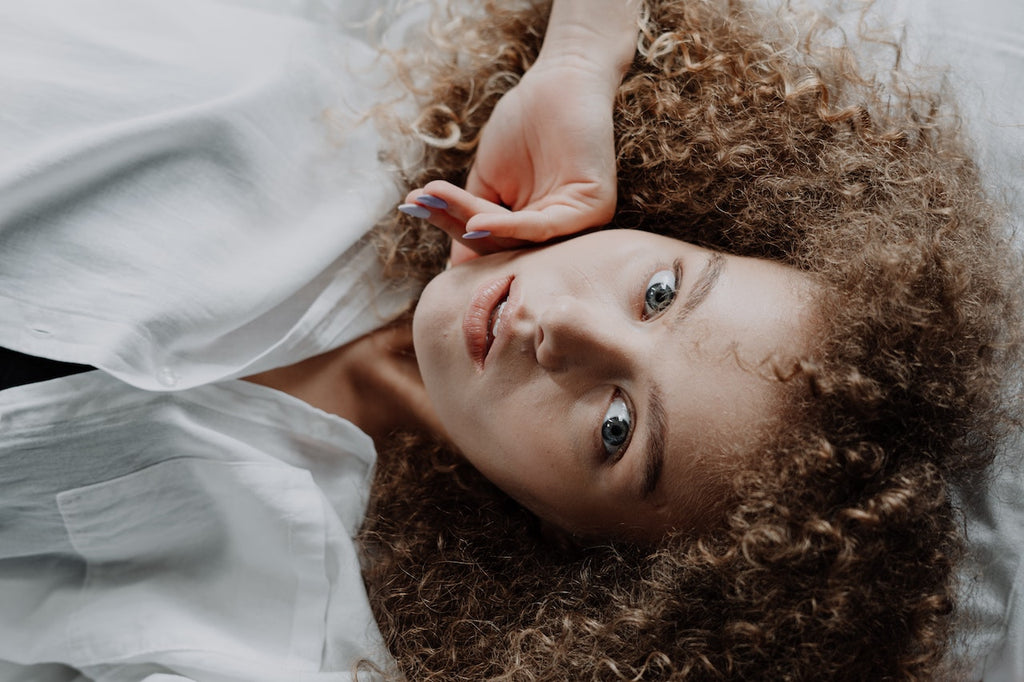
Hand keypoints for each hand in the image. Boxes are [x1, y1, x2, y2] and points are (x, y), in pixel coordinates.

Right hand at [403, 59, 620, 264]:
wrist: (560, 81)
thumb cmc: (524, 126)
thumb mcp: (489, 180)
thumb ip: (470, 219)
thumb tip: (451, 268)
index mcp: (534, 230)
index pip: (489, 241)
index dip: (451, 227)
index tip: (413, 209)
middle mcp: (558, 233)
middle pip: (500, 245)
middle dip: (457, 224)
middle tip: (421, 204)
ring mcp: (578, 224)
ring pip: (517, 239)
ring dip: (475, 226)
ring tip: (437, 206)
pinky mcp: (594, 210)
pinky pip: (543, 228)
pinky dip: (507, 227)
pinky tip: (476, 221)